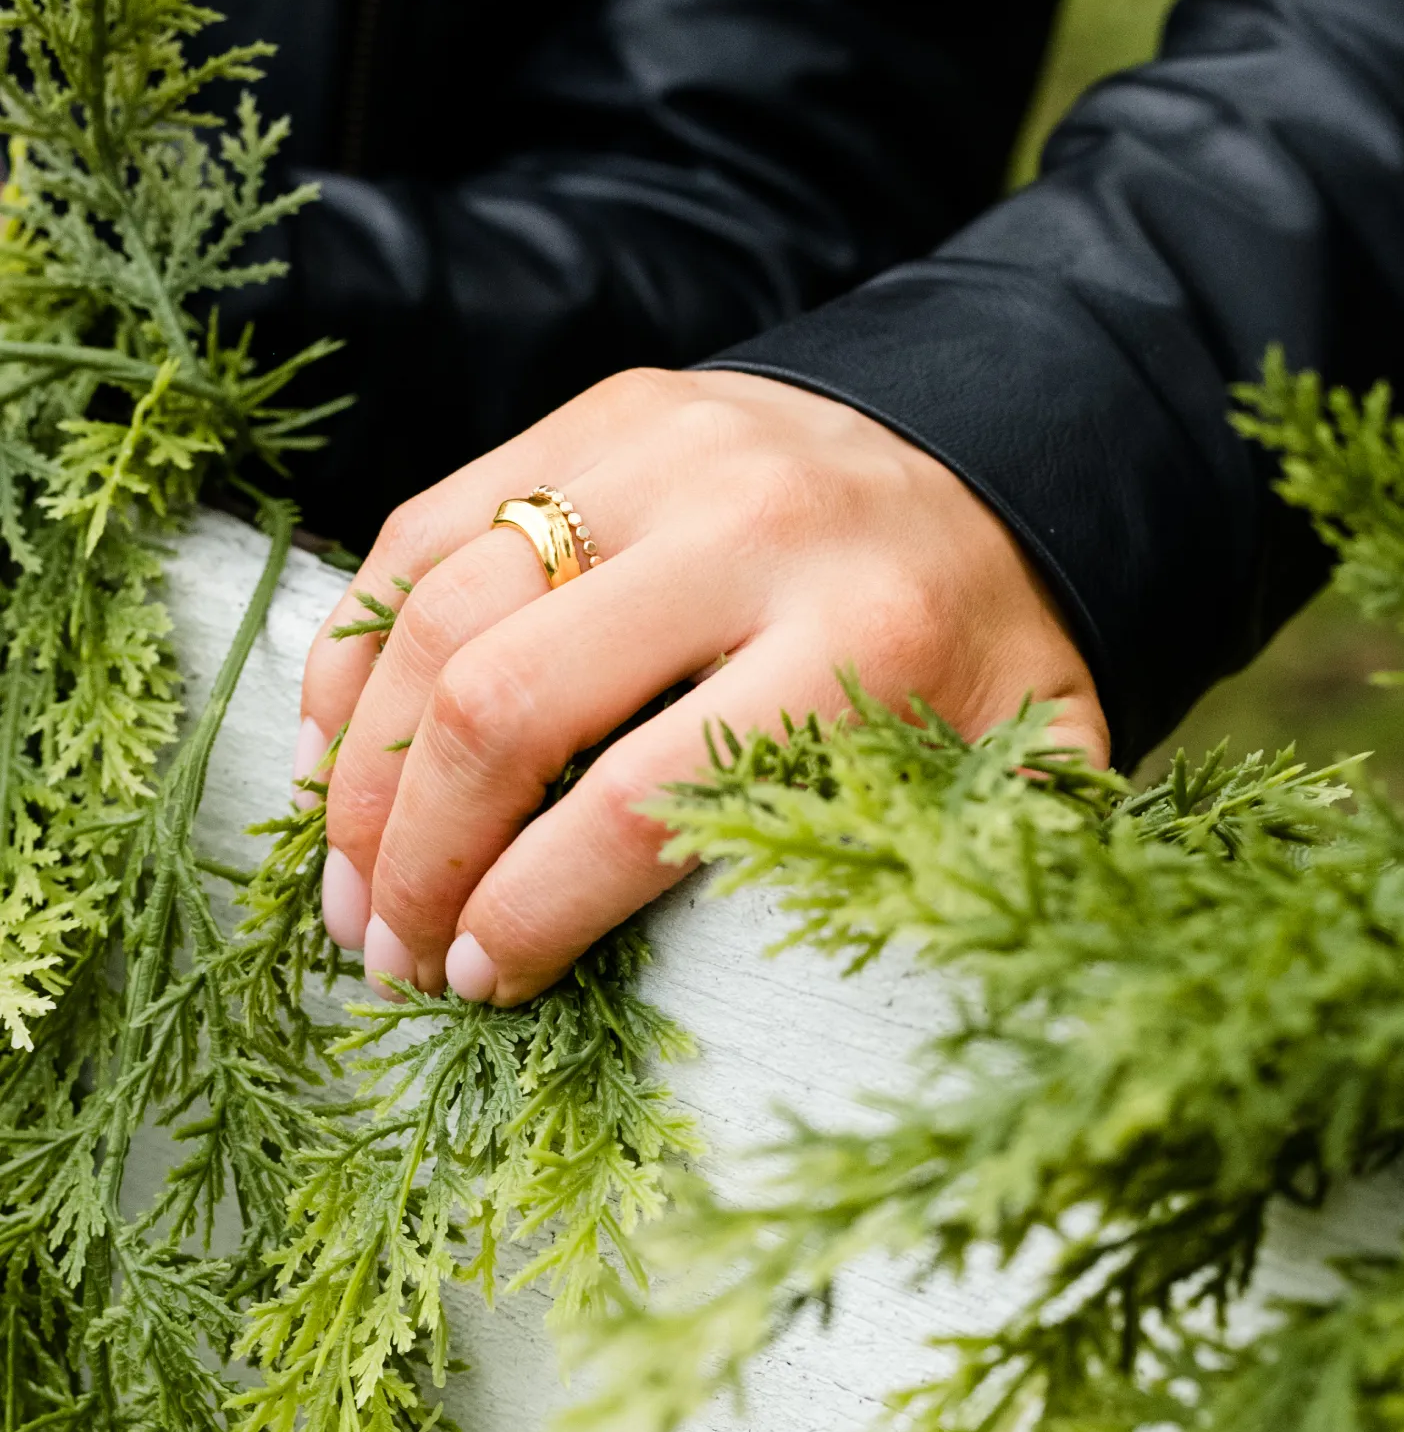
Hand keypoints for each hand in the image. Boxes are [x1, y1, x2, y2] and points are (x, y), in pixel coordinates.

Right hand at [295, 366, 1107, 1003]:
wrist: (999, 435)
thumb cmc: (988, 636)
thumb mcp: (1034, 756)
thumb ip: (979, 860)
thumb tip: (906, 1018)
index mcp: (863, 638)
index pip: (643, 799)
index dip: (533, 910)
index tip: (480, 983)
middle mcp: (748, 526)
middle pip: (506, 704)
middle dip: (418, 856)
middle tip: (391, 954)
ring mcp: (656, 450)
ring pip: (439, 614)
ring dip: (363, 769)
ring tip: (352, 882)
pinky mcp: (593, 413)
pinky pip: (423, 530)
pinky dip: (357, 651)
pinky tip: (340, 754)